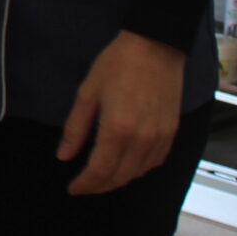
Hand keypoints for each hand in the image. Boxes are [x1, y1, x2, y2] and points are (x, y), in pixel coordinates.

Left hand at [59, 32, 185, 194]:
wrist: (156, 46)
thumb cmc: (118, 64)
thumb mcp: (87, 93)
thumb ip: (75, 128)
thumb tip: (64, 156)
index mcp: (117, 129)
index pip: (100, 170)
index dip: (85, 184)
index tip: (73, 188)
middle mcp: (142, 139)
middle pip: (120, 177)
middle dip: (99, 186)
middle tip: (84, 185)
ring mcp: (161, 137)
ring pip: (138, 173)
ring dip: (119, 179)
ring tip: (102, 175)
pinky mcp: (172, 133)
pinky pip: (155, 162)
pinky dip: (138, 169)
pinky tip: (126, 164)